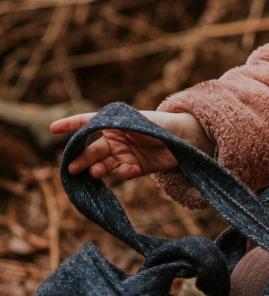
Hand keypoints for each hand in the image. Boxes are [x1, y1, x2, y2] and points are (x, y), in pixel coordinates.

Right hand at [49, 110, 214, 180]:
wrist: (187, 139)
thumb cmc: (164, 123)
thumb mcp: (142, 121)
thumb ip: (123, 128)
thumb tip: (104, 134)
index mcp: (115, 123)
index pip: (88, 123)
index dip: (71, 125)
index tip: (53, 129)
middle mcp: (117, 140)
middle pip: (93, 149)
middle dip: (82, 158)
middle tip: (72, 168)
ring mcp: (125, 154)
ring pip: (105, 164)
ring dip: (98, 169)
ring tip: (95, 173)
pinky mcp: (137, 167)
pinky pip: (125, 172)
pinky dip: (125, 172)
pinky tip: (129, 170)